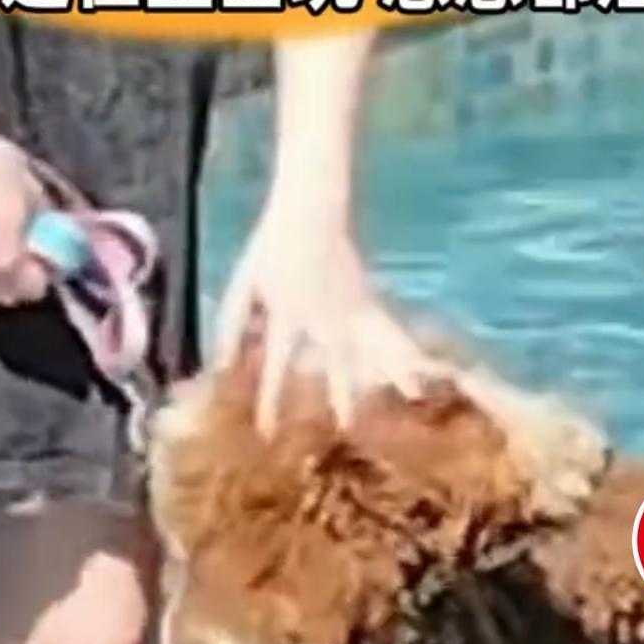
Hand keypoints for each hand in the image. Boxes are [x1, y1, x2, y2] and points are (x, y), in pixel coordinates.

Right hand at [0, 130, 47, 308]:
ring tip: (0, 261)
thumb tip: (58, 230)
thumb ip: (44, 216)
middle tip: (25, 261)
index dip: (44, 275)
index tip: (46, 260)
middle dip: (21, 283)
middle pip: (9, 296)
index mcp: (8, 256)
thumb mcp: (29, 185)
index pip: (35, 288)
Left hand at [214, 206, 450, 433]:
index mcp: (289, 315)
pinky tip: (423, 368)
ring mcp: (350, 307)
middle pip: (337, 365)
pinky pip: (389, 327)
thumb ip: (231, 325)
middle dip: (340, 397)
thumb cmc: (269, 247)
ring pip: (372, 348)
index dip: (271, 401)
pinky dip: (404, 348)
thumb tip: (219, 366)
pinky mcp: (366, 297)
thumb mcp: (244, 287)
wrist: (307, 210)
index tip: (268, 433)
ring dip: (389, 374)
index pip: (276, 367)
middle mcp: (325, 318)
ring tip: (410, 396)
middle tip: (348, 427)